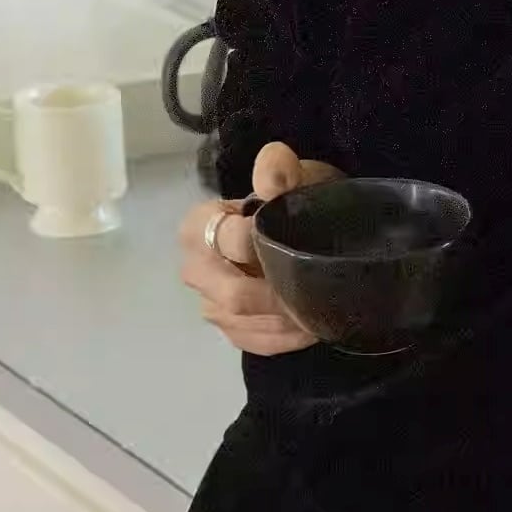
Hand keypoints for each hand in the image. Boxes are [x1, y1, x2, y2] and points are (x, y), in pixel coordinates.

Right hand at [178, 141, 342, 355]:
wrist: (293, 229)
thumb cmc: (290, 201)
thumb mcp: (292, 179)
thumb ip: (280, 171)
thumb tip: (273, 168)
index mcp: (197, 227)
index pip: (229, 243)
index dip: (266, 247)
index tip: (298, 244)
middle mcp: (195, 269)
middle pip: (233, 296)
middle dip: (277, 296)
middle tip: (313, 288)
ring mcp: (210, 304)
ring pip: (246, 325)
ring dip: (286, 321)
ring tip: (317, 306)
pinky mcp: (232, 331)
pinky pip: (256, 344)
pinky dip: (287, 339)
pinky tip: (310, 326)